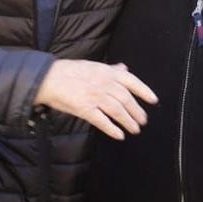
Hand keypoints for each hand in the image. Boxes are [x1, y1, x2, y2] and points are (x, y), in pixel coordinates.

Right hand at [36, 60, 157, 139]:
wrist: (49, 78)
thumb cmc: (69, 71)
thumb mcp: (93, 66)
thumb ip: (111, 69)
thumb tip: (124, 68)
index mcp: (107, 72)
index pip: (132, 81)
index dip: (144, 91)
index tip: (153, 100)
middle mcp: (104, 84)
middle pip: (127, 100)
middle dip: (137, 111)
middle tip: (142, 121)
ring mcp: (95, 97)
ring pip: (118, 111)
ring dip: (128, 121)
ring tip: (134, 129)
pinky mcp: (85, 109)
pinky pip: (102, 121)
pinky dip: (112, 129)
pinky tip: (119, 135)